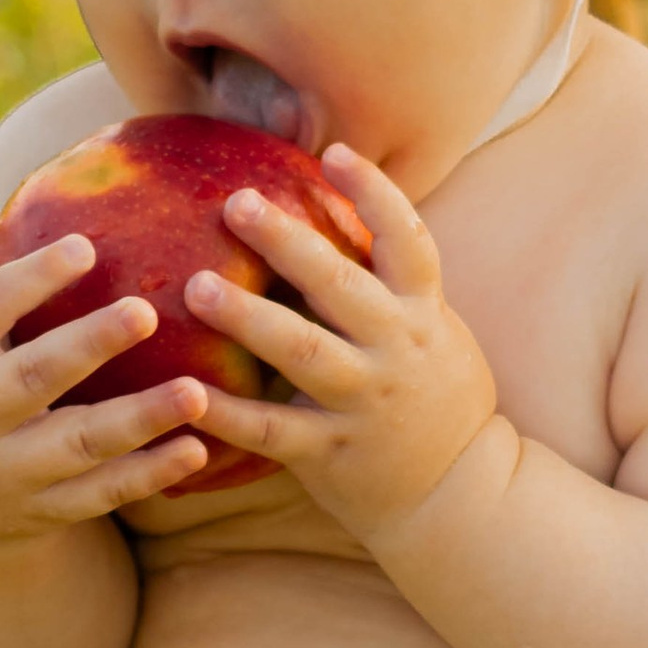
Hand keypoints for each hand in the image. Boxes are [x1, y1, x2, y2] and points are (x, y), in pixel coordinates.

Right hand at [0, 204, 211, 543]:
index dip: (31, 279)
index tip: (85, 246)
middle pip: (33, 379)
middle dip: (89, 346)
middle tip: (145, 310)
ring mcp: (4, 471)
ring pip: (79, 445)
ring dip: (139, 419)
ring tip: (195, 391)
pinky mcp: (41, 510)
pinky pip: (101, 495)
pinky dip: (148, 475)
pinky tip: (197, 448)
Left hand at [186, 147, 502, 544]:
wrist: (460, 494)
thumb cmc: (433, 394)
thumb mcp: (432, 330)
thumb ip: (389, 283)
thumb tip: (330, 212)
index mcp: (422, 313)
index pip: (408, 241)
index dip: (375, 195)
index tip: (334, 154)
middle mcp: (397, 350)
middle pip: (342, 286)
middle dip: (288, 242)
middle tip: (235, 203)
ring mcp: (365, 403)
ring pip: (303, 353)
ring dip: (248, 318)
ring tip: (196, 287)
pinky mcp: (331, 453)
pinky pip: (271, 430)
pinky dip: (227, 413)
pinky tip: (186, 392)